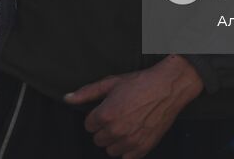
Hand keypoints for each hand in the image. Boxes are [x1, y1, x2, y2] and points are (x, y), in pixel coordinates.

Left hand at [63, 55, 202, 158]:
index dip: (97, 117)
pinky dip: (128, 149)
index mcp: (106, 115)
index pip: (89, 126)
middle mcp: (116, 131)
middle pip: (98, 140)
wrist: (167, 88)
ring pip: (111, 150)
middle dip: (105, 129)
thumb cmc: (139, 83)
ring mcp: (130, 141)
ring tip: (126, 125)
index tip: (108, 109)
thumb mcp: (111, 83)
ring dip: (115, 141)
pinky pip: (126, 157)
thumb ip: (86, 93)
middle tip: (118, 116)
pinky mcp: (143, 148)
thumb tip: (67, 99)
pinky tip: (133, 135)